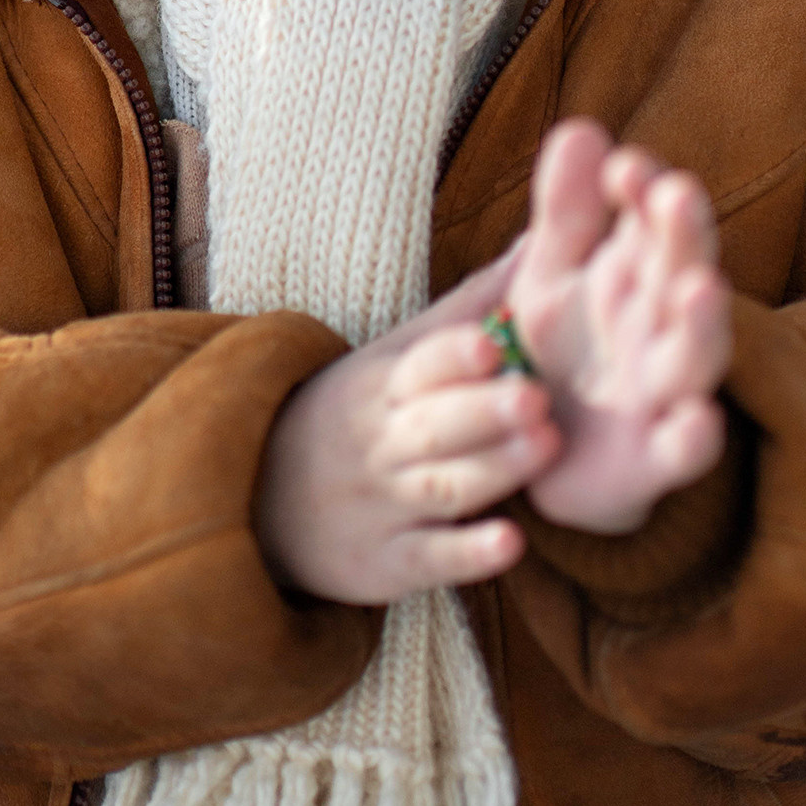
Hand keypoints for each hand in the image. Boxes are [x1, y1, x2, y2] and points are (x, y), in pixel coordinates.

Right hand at [254, 252, 557, 604]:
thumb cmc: (354, 416)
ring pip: (441, 486)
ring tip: (545, 446)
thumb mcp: (393, 357)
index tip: (495, 343)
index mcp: (384, 384)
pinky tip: (510, 544)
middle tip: (537, 398)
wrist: (260, 501)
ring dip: (494, 469)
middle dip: (486, 411)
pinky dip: (469, 555)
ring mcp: (384, 505)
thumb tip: (539, 242)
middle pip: (435, 425)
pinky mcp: (390, 563)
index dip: (455, 354)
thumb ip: (468, 308)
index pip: (419, 365)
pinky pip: (430, 559)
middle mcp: (382, 443)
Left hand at [509, 118, 731, 534]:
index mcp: (639, 273)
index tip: (623, 167)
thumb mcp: (551, 273)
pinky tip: (693, 421)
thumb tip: (581, 128)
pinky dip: (693, 437)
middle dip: (684, 236)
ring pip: (697, 354)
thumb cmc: (561, 349)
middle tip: (677, 193)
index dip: (645, 191)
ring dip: (704, 323)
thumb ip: (566, 210)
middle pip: (684, 272)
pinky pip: (684, 450)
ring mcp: (666, 391)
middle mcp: (664, 326)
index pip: (654, 219)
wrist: (545, 451)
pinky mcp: (656, 460)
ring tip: (701, 288)